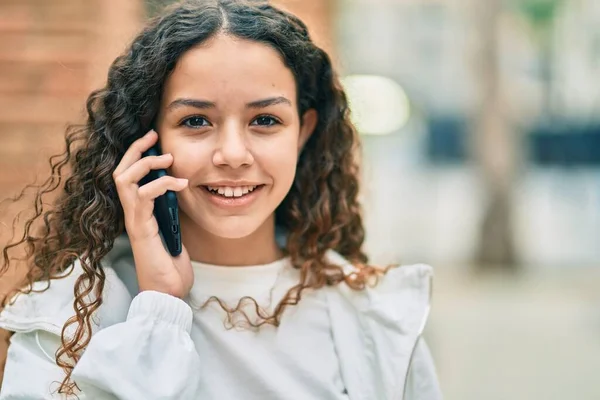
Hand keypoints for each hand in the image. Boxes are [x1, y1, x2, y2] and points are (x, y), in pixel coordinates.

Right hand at [112, 130, 193, 298]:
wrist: (168, 293)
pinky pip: (144, 196)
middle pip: (120, 171)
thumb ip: (173, 212)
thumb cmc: (172, 267)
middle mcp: (133, 214)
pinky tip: (181, 183)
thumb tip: (183, 191)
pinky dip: (162, 184)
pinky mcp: (141, 229)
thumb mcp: (176, 231)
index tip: (154, 139)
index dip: (138, 155)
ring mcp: (134, 221)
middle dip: (136, 149)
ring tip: (168, 159)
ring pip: (124, 179)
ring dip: (146, 163)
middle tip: (154, 135)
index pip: (129, 176)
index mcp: (140, 213)